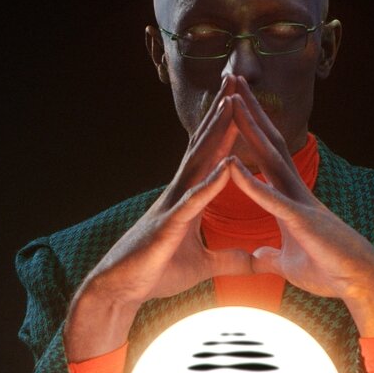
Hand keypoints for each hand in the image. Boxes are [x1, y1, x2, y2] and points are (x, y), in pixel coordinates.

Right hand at [64, 75, 253, 360]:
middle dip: (221, 115)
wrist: (121, 290)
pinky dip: (212, 183)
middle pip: (204, 147)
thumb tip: (252, 260)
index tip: (241, 102)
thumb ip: (228, 259)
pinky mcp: (168, 226)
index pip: (210, 157)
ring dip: (216, 135)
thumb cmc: (155, 274)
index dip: (226, 130)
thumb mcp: (203, 266)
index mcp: (188, 199)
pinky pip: (194, 200)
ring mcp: (172, 206)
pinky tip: (227, 165)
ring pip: (198, 163)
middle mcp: (179, 194)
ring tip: (231, 106)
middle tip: (237, 82)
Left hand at [226, 76, 373, 339]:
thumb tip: (260, 256)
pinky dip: (251, 184)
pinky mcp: (302, 221)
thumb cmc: (331, 273)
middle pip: (267, 141)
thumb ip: (273, 256)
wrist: (362, 284)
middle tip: (231, 78)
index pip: (264, 154)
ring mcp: (299, 202)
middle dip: (248, 110)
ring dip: (249, 129)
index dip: (248, 128)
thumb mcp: (291, 265)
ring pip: (270, 157)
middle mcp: (295, 191)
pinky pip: (272, 199)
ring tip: (231, 101)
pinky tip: (232, 167)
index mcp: (289, 198)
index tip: (231, 103)